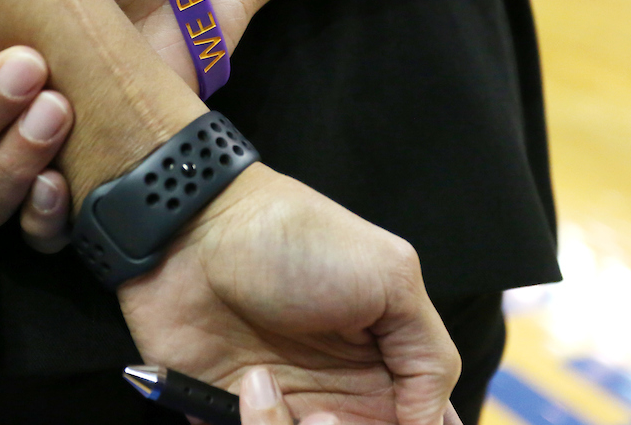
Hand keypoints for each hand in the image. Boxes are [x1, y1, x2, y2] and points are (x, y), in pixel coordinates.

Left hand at [120, 164, 462, 424]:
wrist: (200, 225)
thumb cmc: (298, 239)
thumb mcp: (391, 276)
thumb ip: (430, 358)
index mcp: (383, 369)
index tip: (397, 421)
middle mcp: (336, 397)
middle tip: (333, 415)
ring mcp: (280, 406)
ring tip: (291, 402)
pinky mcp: (223, 413)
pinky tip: (250, 387)